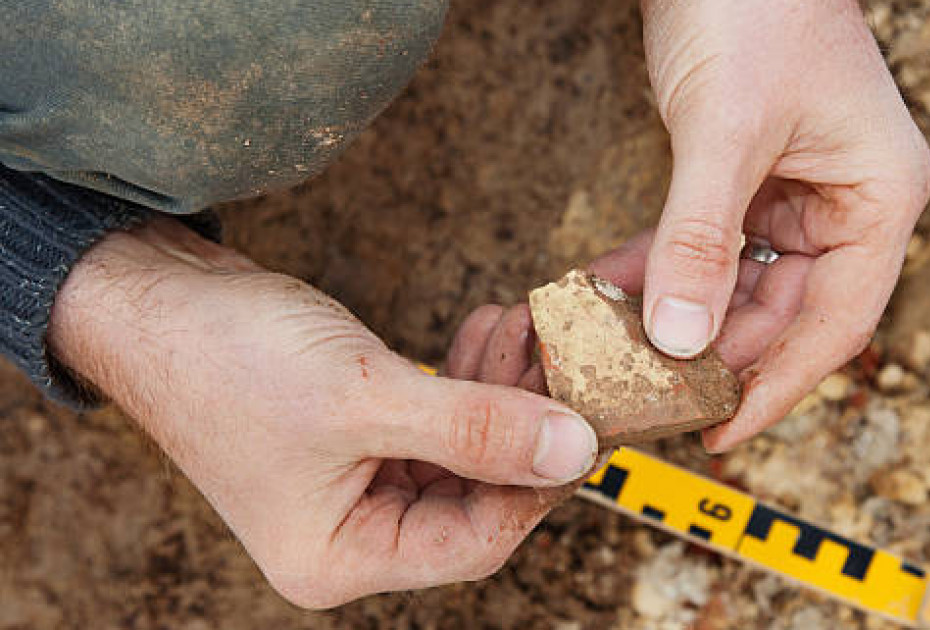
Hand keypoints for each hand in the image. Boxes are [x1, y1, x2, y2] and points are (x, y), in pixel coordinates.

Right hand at [47, 218, 598, 607]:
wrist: (150, 298)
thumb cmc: (224, 359)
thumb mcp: (364, 396)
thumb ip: (474, 429)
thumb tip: (571, 449)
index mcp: (340, 555)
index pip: (473, 541)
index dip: (536, 486)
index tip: (584, 425)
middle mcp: (349, 529)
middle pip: (474, 495)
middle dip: (521, 425)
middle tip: (559, 363)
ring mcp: (352, 480)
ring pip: (461, 450)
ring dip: (498, 392)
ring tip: (523, 330)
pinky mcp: (356, 431)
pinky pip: (434, 417)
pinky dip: (465, 378)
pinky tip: (487, 331)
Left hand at [636, 0, 929, 449]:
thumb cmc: (754, 5)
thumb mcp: (725, 129)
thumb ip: (702, 237)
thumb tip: (680, 339)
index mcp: (879, 196)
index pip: (835, 322)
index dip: (777, 385)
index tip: (720, 433)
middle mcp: (846, 202)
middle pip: (784, 311)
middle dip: (712, 351)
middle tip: (647, 393)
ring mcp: (798, 190)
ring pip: (740, 283)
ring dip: (680, 312)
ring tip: (617, 348)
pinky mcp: (749, 174)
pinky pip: (709, 243)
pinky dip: (665, 266)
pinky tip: (615, 290)